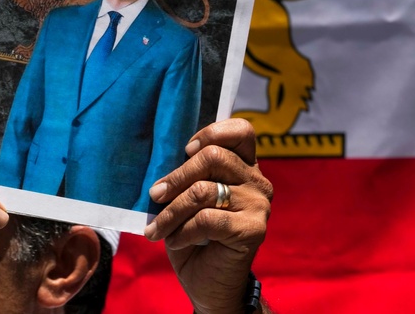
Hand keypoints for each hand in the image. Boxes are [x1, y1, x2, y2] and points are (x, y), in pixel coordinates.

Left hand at [144, 119, 272, 313]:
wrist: (209, 284)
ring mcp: (259, 206)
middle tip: (155, 194)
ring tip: (157, 227)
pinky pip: (207, 219)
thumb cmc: (194, 236)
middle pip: (213, 157)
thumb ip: (186, 175)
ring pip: (204, 190)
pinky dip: (182, 230)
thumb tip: (160, 158)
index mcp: (244, 166)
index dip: (211, 132)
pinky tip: (174, 241)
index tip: (185, 149)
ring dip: (171, 211)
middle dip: (176, 177)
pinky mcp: (253, 230)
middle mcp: (257, 182)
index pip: (241, 131)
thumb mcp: (187, 198)